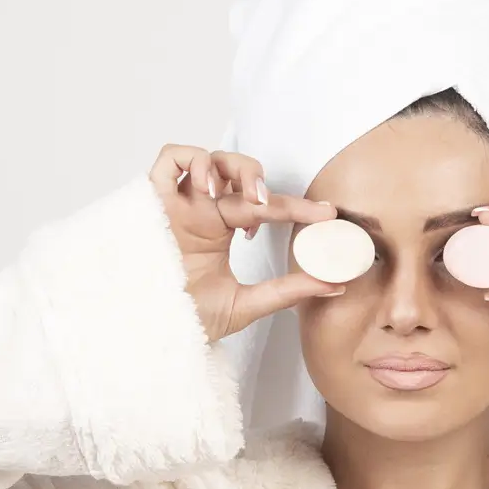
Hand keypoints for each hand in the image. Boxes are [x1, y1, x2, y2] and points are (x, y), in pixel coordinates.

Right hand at [148, 144, 338, 342]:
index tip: (328, 216)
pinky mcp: (153, 199)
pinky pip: (171, 158)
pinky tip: (208, 188)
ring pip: (211, 160)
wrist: (154, 330)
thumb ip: (288, 291)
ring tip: (247, 198)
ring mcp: (179, 204)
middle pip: (239, 177)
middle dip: (265, 183)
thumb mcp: (246, 304)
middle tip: (275, 206)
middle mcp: (202, 212)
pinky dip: (194, 161)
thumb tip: (334, 284)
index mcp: (221, 231)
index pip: (265, 207)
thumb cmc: (188, 318)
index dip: (297, 207)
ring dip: (234, 169)